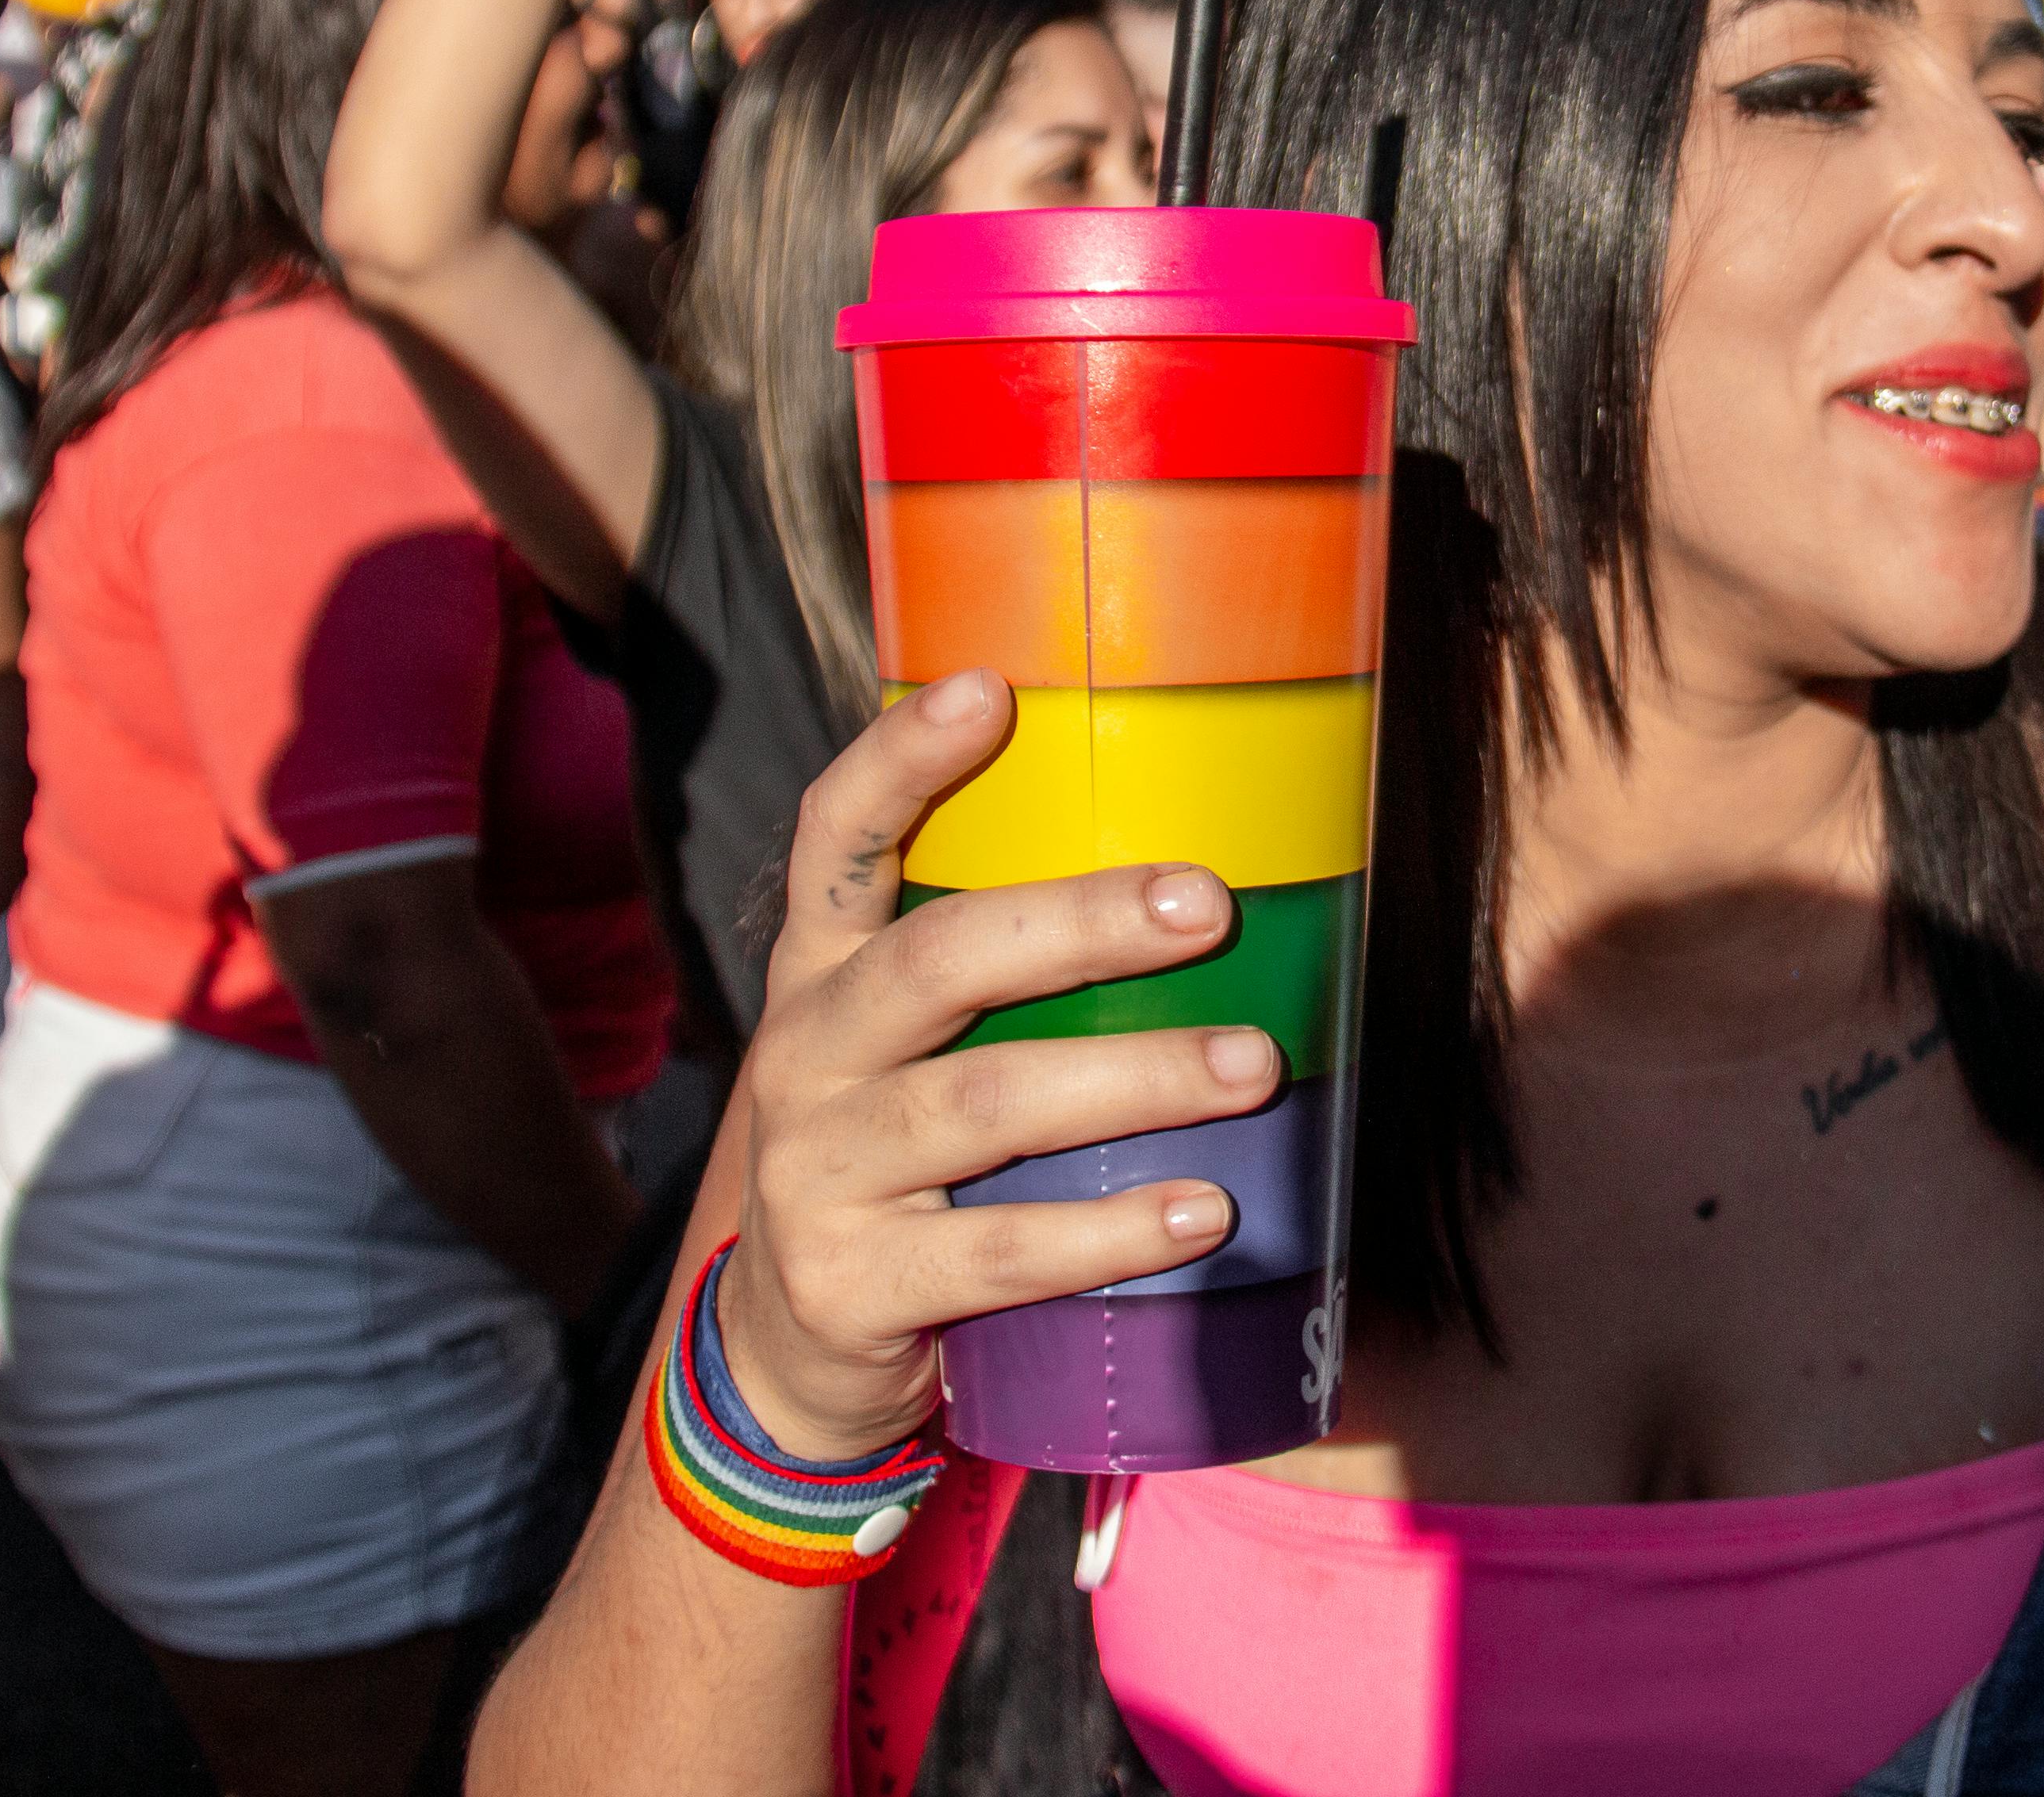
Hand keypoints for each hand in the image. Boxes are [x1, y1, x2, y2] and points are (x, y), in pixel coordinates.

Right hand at [716, 671, 1279, 1458]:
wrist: (788, 1355)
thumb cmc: (899, 1164)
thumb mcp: (907, 1052)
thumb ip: (996, 976)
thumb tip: (1199, 887)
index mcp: (822, 978)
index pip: (837, 843)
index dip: (900, 761)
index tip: (991, 688)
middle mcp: (806, 1057)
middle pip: (938, 961)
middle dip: (1080, 923)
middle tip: (1210, 901)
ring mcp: (817, 1172)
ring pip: (986, 1102)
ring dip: (1135, 1077)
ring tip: (1255, 1065)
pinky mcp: (852, 1284)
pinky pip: (999, 1250)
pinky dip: (1110, 1230)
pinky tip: (1204, 1212)